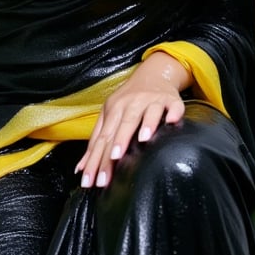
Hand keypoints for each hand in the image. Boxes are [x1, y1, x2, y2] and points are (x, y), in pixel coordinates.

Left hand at [76, 53, 188, 188]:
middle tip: (109, 171)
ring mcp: (152, 100)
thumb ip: (96, 141)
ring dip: (145, 125)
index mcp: (114, 109)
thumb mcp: (109, 115)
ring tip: (142, 140)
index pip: (103, 137)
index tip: (90, 180)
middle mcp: (131, 103)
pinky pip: (174, 106)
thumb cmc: (128, 100)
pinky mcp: (171, 100)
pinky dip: (173, 113)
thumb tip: (80, 168)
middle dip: (115, 148)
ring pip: (147, 113)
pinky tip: (171, 121)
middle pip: (122, 126)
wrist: (153, 74)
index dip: (95, 160)